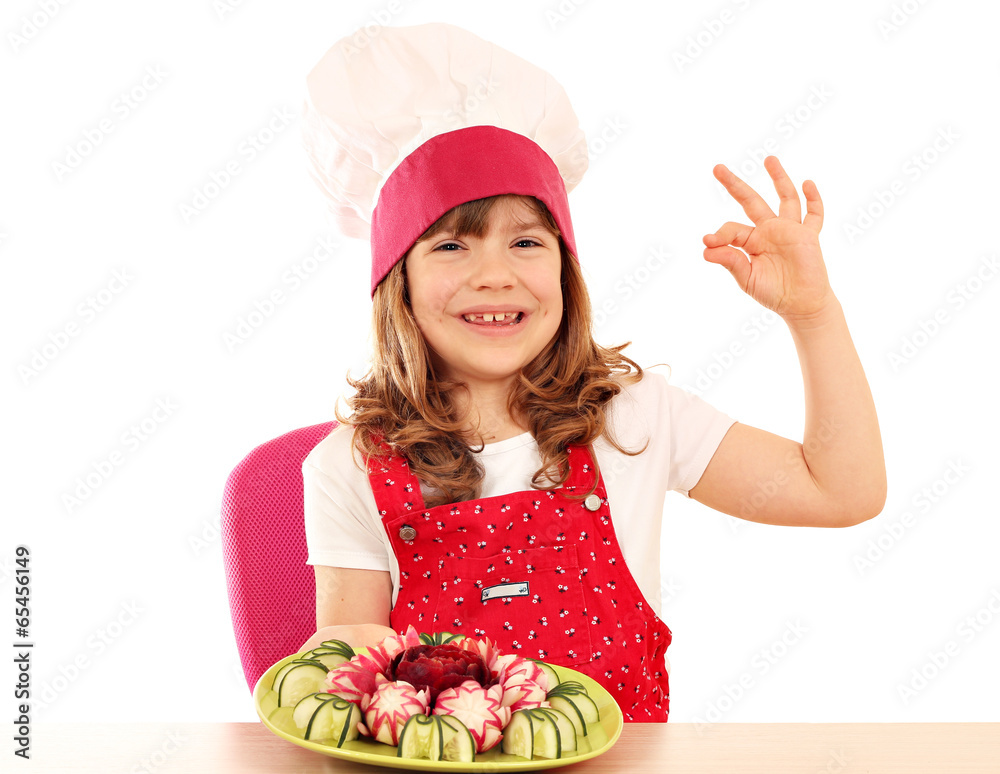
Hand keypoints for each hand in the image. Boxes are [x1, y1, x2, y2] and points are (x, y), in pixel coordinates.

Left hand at [703, 156, 835, 323]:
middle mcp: (769, 231)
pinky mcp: (809, 236)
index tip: (708, 241)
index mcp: (750, 241)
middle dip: (735, 185)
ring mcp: (790, 231)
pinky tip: (807, 184)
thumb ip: (730, 261)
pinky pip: (813, 215)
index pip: (732, 229)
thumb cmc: (773, 292)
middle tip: (717, 168)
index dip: (719, 233)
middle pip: (751, 201)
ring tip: (768, 159)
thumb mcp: (746, 278)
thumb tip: (706, 249)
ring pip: (785, 198)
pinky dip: (813, 200)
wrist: (801, 305)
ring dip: (778, 178)